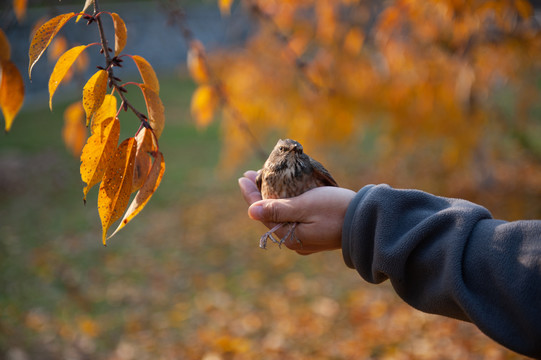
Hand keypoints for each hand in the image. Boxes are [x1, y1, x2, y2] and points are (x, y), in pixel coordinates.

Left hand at [238, 170, 355, 254]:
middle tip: (250, 175)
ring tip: (263, 181)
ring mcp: (305, 239)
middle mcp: (295, 241)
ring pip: (282, 217)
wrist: (367, 221)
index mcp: (290, 237)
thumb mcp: (305, 206)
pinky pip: (293, 218)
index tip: (242, 176)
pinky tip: (284, 194)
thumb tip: (251, 212)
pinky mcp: (315, 234)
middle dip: (259, 195)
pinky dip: (285, 204)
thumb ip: (278, 210)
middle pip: (270, 216)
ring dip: (271, 198)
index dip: (250, 195)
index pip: (262, 213)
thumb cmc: (336, 210)